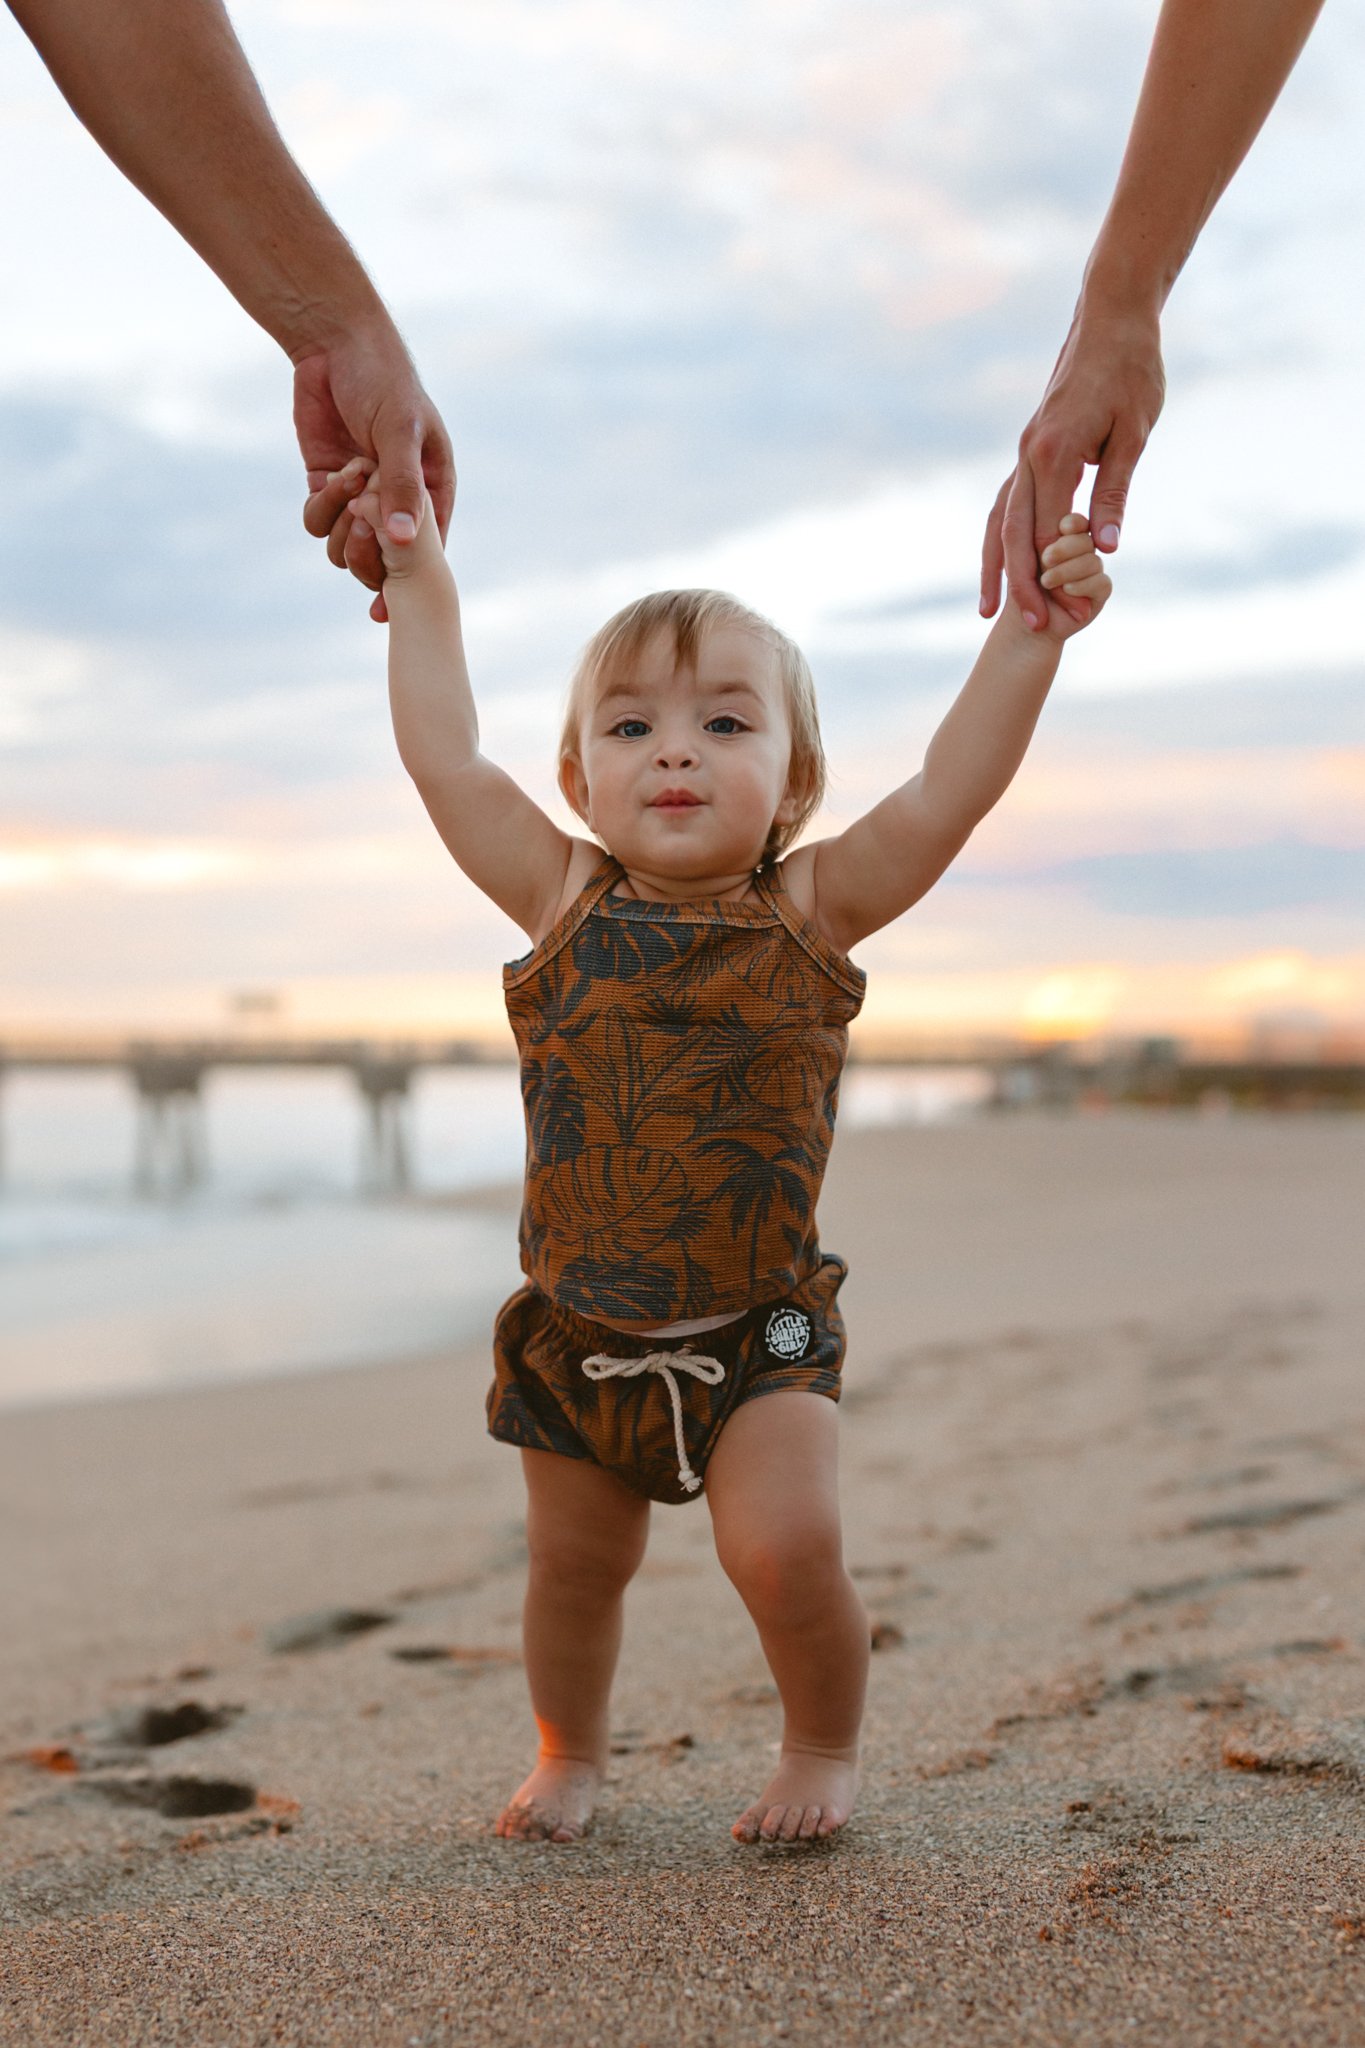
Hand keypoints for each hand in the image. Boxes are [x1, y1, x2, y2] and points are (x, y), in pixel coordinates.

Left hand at [295, 321, 454, 621]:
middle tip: (360, 524)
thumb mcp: (400, 430)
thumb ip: (401, 485)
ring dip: (342, 525)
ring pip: (347, 548)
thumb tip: (400, 540)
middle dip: (367, 553)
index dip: (406, 582)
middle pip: (383, 563)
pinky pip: (320, 523)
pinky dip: (321, 509)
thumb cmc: (383, 380)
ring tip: (348, 477)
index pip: (426, 554)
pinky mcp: (328, 487)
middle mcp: (398, 503)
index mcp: (432, 492)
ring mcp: (361, 498)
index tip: (383, 605)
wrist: (333, 344)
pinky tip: (330, 476)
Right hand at [980, 304, 1163, 631]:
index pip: (1049, 531)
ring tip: (989, 609)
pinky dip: (1000, 537)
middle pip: (1015, 533)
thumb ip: (1116, 489)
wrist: (1110, 319)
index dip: (1059, 576)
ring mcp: (1024, 452)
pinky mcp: (1029, 449)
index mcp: (1055, 452)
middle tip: (1033, 627)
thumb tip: (1106, 546)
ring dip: (995, 566)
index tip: (1075, 613)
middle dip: (1021, 584)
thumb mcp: (1135, 431)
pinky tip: (1001, 563)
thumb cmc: (1131, 370)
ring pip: (999, 520)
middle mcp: (1029, 455)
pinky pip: (1005, 502)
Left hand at [1032, 513, 1112, 640]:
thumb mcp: (1020, 560)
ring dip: (1066, 571)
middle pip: (1083, 536)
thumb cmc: (1018, 592)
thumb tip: (1064, 524)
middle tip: (1046, 561)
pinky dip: (1081, 587)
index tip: (1062, 529)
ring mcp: (1092, 569)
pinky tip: (1067, 590)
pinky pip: (1100, 581)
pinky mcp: (1101, 590)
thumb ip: (1037, 540)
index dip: (1072, 523)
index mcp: (1062, 535)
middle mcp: (1080, 549)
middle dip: (1063, 549)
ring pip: (1092, 558)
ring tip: (1046, 582)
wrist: (1023, 628)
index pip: (1073, 522)